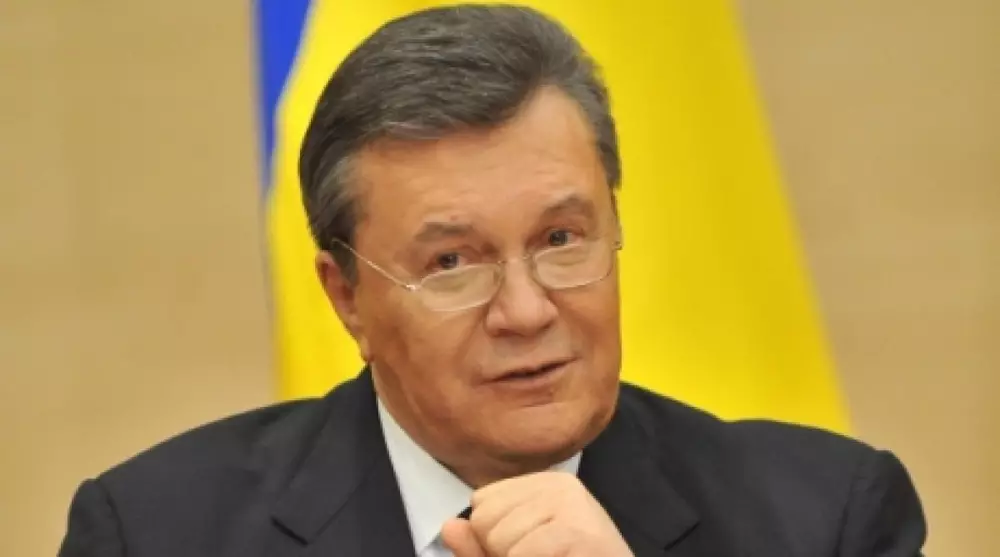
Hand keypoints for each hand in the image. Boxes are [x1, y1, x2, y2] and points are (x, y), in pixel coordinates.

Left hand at [441, 471, 632, 556]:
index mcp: (545, 483)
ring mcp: (572, 504)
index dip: (492, 538)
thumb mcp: (516, 556)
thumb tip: (447, 526)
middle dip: (502, 552)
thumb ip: (480, 546)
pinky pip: (521, 553)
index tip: (529, 549)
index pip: (481, 502)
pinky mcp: (578, 529)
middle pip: (484, 518)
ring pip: (498, 538)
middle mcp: (559, 484)